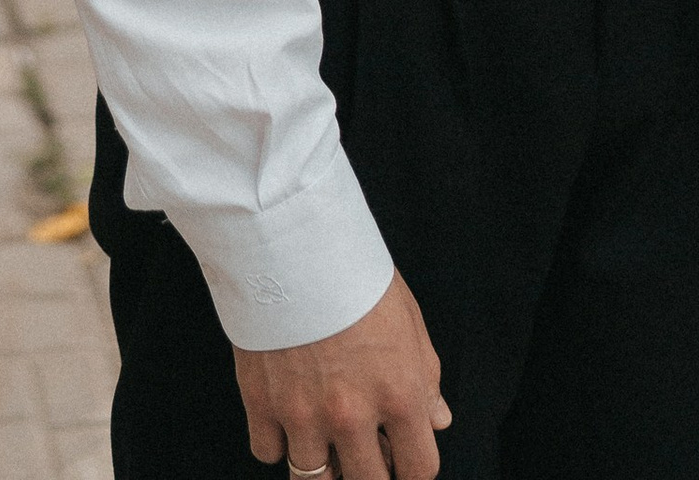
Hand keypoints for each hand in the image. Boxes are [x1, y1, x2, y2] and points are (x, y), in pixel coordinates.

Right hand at [236, 272, 449, 479]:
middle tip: (365, 452)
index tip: (403, 460)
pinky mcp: (262, 405)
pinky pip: (269, 453)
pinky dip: (279, 441)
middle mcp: (353, 415)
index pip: (419, 469)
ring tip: (326, 439)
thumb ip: (425, 377)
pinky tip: (289, 414)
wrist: (293, 241)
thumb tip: (437, 419)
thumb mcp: (407, 318)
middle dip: (371, 473)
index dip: (412, 468)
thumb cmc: (354, 272)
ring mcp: (304, 415)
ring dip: (324, 466)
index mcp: (399, 394)